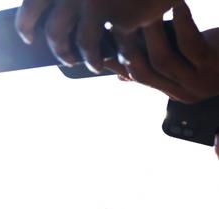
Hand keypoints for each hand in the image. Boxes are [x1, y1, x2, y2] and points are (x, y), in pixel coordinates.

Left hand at [15, 0, 178, 72]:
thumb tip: (58, 11)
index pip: (31, 8)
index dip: (25, 26)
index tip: (27, 38)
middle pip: (55, 33)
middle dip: (59, 50)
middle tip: (65, 58)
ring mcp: (97, 7)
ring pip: (84, 46)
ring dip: (85, 59)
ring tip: (90, 64)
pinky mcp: (124, 19)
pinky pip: (116, 45)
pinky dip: (114, 56)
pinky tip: (115, 59)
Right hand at [104, 3, 218, 102]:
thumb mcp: (190, 67)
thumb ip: (159, 71)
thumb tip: (123, 75)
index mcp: (177, 93)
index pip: (139, 78)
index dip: (120, 59)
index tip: (108, 39)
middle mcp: (187, 92)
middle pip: (145, 71)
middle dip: (129, 45)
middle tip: (120, 22)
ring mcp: (201, 81)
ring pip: (163, 59)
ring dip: (151, 32)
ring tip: (145, 12)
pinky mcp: (215, 64)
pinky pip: (190, 43)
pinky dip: (180, 22)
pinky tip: (175, 6)